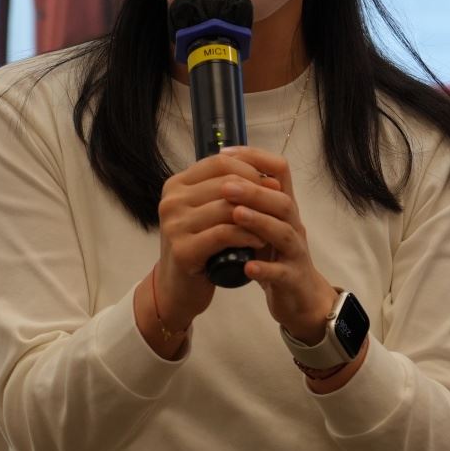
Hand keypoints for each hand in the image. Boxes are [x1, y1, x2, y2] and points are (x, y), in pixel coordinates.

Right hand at [150, 150, 273, 331]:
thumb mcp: (209, 213)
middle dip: (257, 192)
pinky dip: (247, 236)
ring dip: (256, 215)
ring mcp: (174, 225)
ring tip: (271, 225)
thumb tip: (271, 177)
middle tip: (279, 204)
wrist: (178, 288)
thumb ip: (229, 191)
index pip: (219, 162)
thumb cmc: (199, 247)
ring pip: (227, 207)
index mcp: (176, 185)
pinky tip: (259, 242)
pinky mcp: (182, 249)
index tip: (271, 184)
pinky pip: (224, 234)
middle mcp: (171, 201)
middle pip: (226, 182)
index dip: (250, 169)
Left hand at [216, 145, 335, 345]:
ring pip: (285, 233)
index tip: (225, 154)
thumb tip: (216, 173)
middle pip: (281, 201)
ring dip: (260, 222)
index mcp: (283, 209)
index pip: (279, 173)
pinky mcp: (293, 279)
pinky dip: (265, 269)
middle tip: (226, 185)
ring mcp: (295, 253)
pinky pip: (282, 273)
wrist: (300, 297)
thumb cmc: (275, 257)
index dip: (254, 159)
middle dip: (254, 191)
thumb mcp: (263, 225)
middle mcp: (293, 226)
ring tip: (236, 215)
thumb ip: (247, 201)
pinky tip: (247, 267)